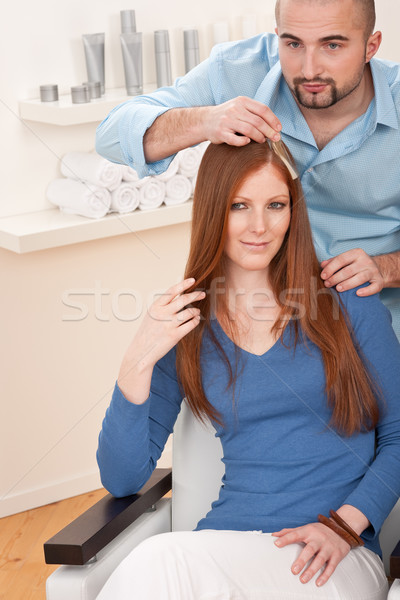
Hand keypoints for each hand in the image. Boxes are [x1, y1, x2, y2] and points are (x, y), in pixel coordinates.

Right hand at [118, 278, 204, 402]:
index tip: (193, 280)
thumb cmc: (148, 332)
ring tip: (197, 311)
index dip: (183, 284)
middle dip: (195, 295)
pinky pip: (191, 325)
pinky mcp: (175, 335)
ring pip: (189, 312)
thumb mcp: (151, 315)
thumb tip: (179, 295)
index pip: (172, 291)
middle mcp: (162, 314)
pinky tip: (195, 320)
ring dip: (196, 310)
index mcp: (155, 306)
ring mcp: (169, 325)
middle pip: (183, 300)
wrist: (141, 351)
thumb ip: (163, 305)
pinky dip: (195, 321)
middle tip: (202, 293)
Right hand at [203, 97, 281, 145]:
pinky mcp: (221, 133)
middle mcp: (234, 109)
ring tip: (262, 141)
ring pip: (249, 130)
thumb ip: (254, 112)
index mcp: (242, 101)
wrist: (205, 121)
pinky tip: (248, 142)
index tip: (279, 128)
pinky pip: (235, 139)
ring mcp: (227, 121)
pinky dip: (243, 142)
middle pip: (258, 121)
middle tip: (276, 138)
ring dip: (259, 137)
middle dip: (269, 131)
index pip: (262, 110)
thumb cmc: (227, 116)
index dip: (273, 120)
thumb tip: (273, 125)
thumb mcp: (240, 107)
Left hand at [272, 522, 350, 585]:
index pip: (295, 534)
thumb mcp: (305, 528)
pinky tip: (318, 583)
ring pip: (320, 560)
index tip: (276, 544)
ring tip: (303, 579)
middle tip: (293, 571)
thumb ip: (290, 532)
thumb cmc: (319, 530)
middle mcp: (318, 538)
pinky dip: (325, 575)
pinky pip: (331, 566)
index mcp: (308, 531)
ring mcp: (328, 547)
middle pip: (309, 550)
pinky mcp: (337, 555)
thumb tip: (273, 535)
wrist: (342, 528)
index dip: (286, 539)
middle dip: (301, 560)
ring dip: (311, 570)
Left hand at [320, 249, 383, 296]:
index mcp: (356, 253)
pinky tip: (358, 293)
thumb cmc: (356, 265)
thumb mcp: (346, 260)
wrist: (377, 268)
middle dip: (336, 278)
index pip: (341, 259)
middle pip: (349, 270)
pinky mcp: (379, 281)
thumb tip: (322, 265)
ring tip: (338, 289)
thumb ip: (333, 262)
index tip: (323, 276)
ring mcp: (373, 271)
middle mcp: (366, 261)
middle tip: (327, 284)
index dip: (331, 268)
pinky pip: (374, 286)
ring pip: (360, 278)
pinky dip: (367, 291)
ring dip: (348, 284)